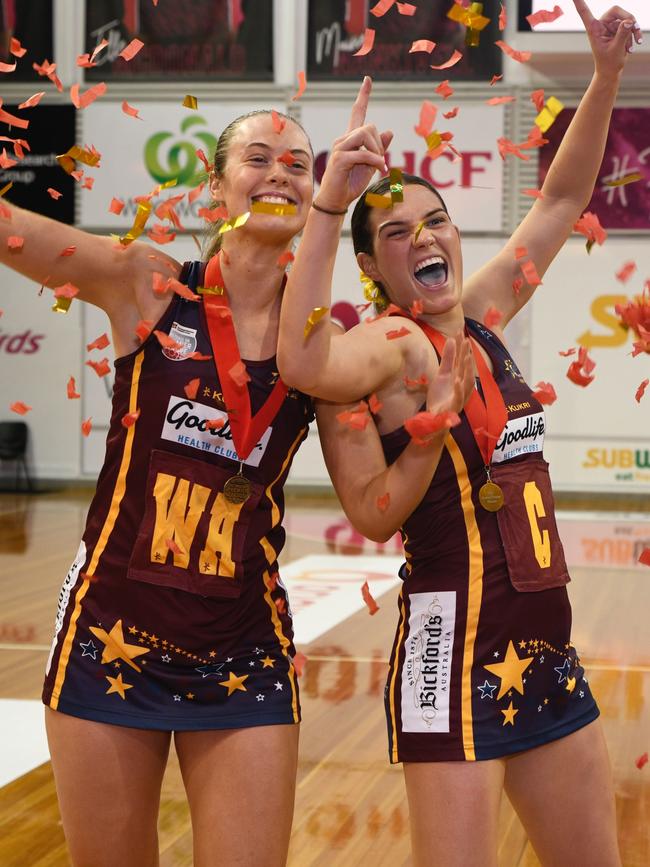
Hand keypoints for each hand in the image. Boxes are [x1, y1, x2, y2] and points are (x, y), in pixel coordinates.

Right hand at [314, 77, 393, 213]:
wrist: (336, 201)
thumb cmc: (350, 183)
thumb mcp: (370, 165)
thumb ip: (378, 148)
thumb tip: (389, 131)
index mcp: (350, 139)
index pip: (357, 113)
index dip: (363, 96)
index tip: (368, 79)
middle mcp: (343, 140)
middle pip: (369, 127)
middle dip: (380, 144)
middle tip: (381, 162)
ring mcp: (339, 148)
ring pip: (365, 135)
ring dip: (377, 151)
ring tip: (379, 167)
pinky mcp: (339, 159)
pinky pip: (363, 153)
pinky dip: (375, 161)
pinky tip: (379, 170)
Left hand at [426, 332, 473, 417]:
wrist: (435, 418)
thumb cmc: (441, 397)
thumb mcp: (442, 374)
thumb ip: (447, 359)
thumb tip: (451, 340)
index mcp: (458, 376)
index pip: (460, 359)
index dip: (461, 346)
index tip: (460, 331)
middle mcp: (461, 385)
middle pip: (465, 368)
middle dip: (466, 354)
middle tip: (466, 340)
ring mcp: (460, 396)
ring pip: (467, 382)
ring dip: (467, 370)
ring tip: (466, 357)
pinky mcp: (455, 407)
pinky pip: (458, 397)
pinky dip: (458, 389)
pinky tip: (456, 380)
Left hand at [574, 1, 641, 74]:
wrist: (612, 70)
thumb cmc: (609, 62)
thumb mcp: (616, 49)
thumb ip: (622, 34)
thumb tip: (629, 21)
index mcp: (594, 29)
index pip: (585, 12)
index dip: (579, 2)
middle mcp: (601, 24)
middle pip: (616, 10)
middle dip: (628, 18)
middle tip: (636, 28)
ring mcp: (610, 26)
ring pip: (626, 18)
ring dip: (633, 30)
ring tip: (635, 43)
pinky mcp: (618, 28)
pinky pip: (630, 24)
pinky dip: (634, 34)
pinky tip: (634, 45)